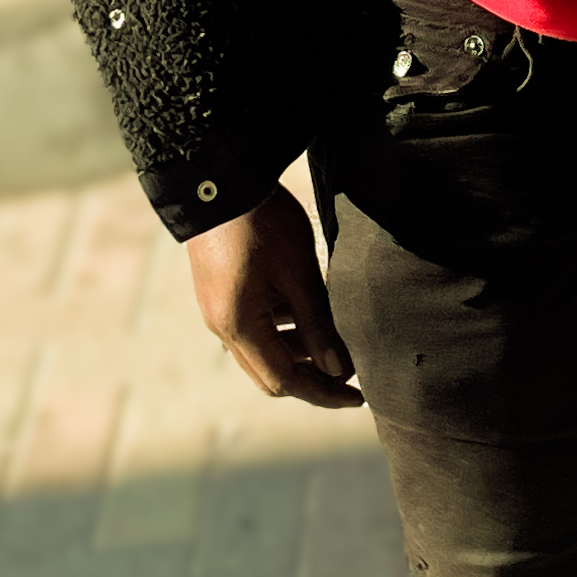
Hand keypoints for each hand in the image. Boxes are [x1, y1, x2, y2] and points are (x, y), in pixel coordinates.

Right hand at [185, 187, 363, 406]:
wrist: (218, 180)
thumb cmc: (261, 223)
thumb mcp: (299, 273)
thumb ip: (319, 325)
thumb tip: (339, 369)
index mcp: (239, 326)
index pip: (284, 381)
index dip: (323, 393)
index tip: (357, 396)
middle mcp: (222, 325)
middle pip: (269, 373)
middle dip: (312, 378)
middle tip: (350, 376)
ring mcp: (218, 309)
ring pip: (262, 350)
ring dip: (298, 353)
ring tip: (335, 341)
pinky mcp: (221, 293)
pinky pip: (254, 327)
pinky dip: (283, 330)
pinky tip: (309, 314)